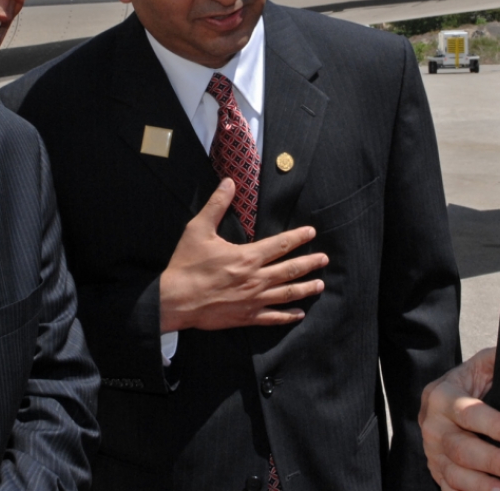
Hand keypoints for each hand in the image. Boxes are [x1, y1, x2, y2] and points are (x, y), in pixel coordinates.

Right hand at [159, 179, 327, 331]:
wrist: (174, 300)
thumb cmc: (186, 264)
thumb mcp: (198, 229)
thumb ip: (216, 205)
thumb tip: (228, 182)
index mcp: (246, 257)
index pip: (280, 245)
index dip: (298, 237)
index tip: (311, 233)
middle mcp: (255, 279)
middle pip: (290, 270)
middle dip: (310, 263)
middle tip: (324, 259)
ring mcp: (252, 300)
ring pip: (287, 294)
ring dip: (306, 288)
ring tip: (320, 284)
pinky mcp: (245, 317)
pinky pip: (273, 318)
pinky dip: (288, 316)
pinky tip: (299, 313)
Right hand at [420, 347, 499, 490]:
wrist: (444, 402)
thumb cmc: (471, 384)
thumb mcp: (481, 366)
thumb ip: (497, 360)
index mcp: (442, 396)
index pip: (467, 412)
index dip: (492, 425)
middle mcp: (432, 426)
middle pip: (460, 447)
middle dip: (490, 460)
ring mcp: (432, 452)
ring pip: (454, 474)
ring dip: (481, 486)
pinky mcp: (436, 472)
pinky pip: (449, 490)